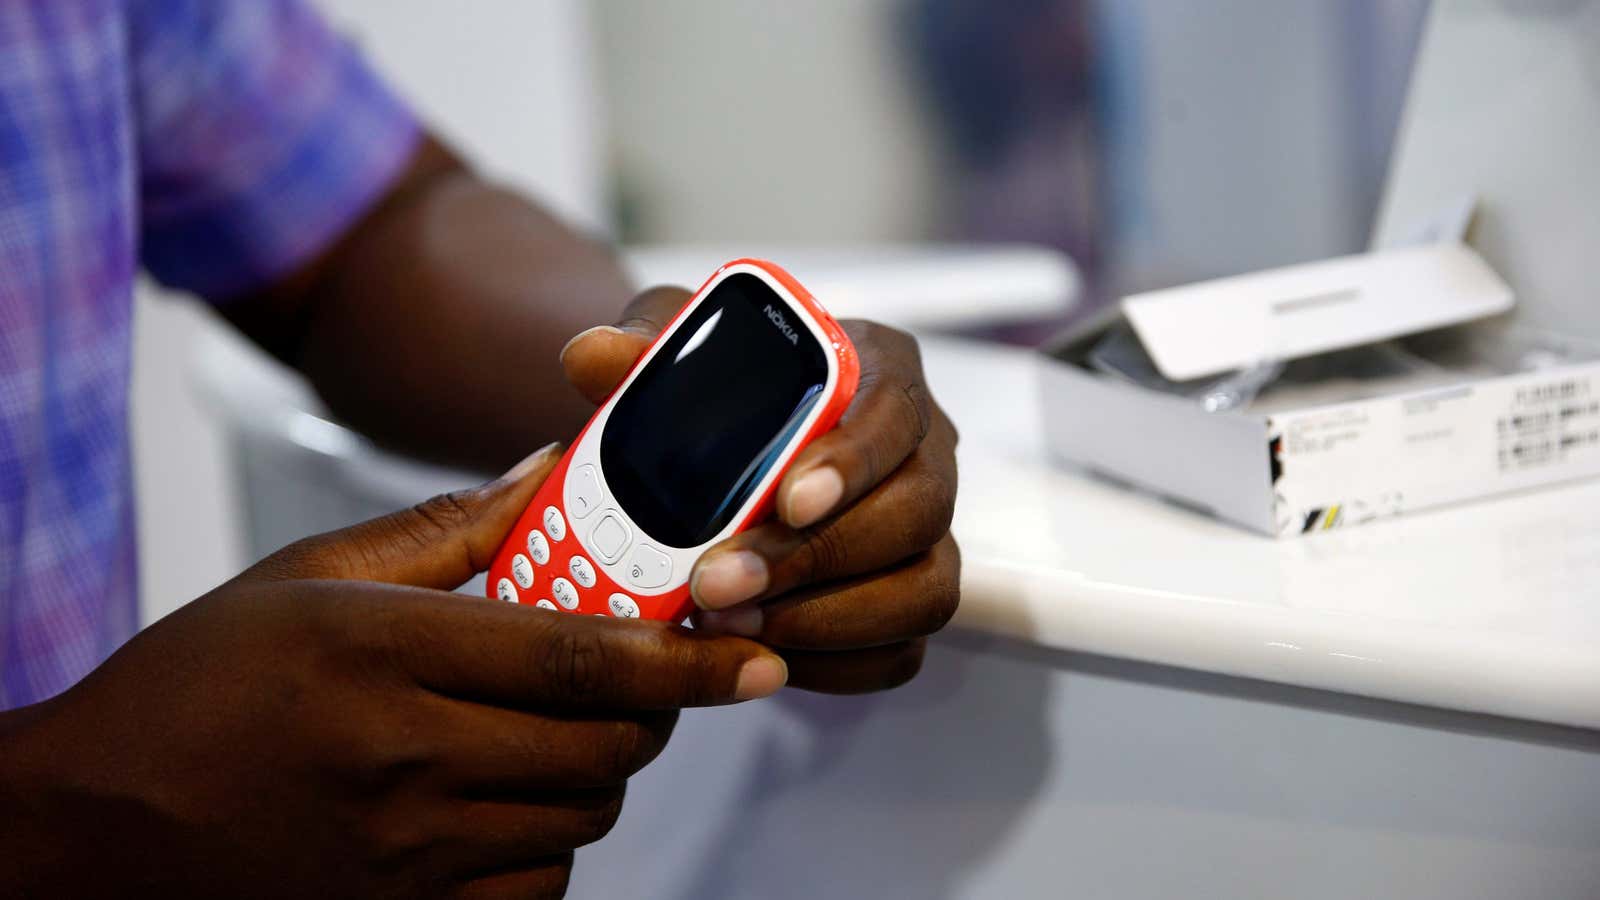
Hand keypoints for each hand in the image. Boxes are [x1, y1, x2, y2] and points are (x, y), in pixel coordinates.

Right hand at [0, 444, 785, 898]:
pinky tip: (501, 804)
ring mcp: (404, 853)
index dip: (690, 656)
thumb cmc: (201, 685)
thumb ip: (452, 529)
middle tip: (639, 676)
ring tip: (548, 732)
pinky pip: (537, 890)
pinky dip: (546, 846)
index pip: (583, 655)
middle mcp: (404, 757)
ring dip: (594, 773)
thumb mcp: (313, 575)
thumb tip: (553, 473)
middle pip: (605, 743)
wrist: (98, 823)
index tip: (756, 654)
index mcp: (385, 650)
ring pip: (581, 817)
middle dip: (650, 709)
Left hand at [562, 286, 960, 693]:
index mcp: (881, 371)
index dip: (851, 462)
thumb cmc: (728, 392)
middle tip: (716, 583)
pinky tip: (761, 652)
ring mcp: (927, 534)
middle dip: (817, 558)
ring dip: (828, 619)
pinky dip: (834, 664)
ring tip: (730, 624)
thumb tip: (592, 358)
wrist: (740, 451)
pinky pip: (902, 650)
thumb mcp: (683, 352)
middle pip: (918, 510)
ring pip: (924, 589)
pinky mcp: (911, 597)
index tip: (787, 500)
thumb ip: (647, 346)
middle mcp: (922, 453)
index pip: (895, 412)